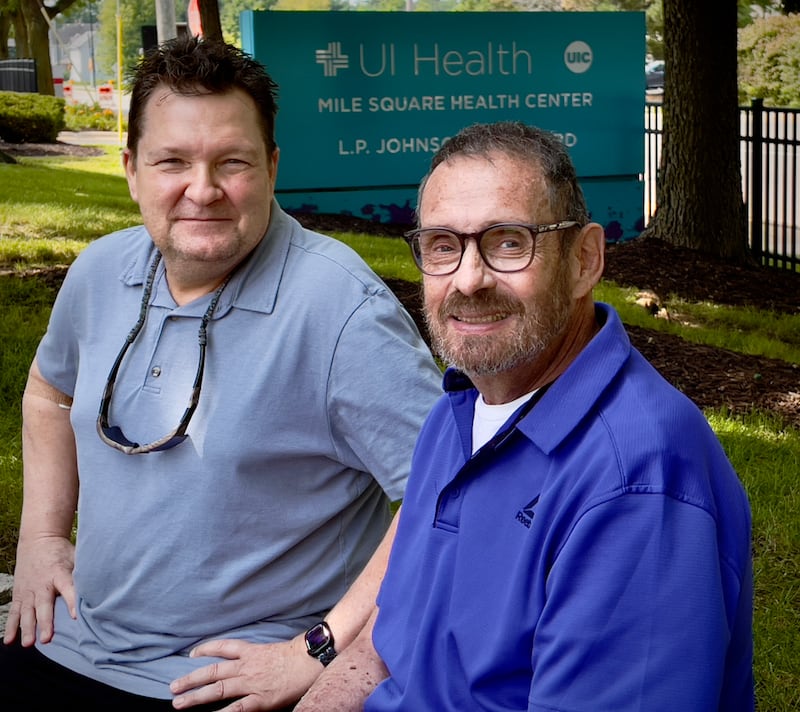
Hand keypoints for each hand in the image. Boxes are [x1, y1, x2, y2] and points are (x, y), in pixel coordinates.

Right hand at [3, 535, 75, 646]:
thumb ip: (84, 573)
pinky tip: (9, 641)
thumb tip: (101, 585)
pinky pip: (14, 612)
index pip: (67, 588)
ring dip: (27, 628)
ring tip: (28, 644)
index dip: (72, 602)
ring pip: (27, 612)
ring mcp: (29, 590)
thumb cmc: (62, 552)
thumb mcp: (76, 557)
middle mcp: (42, 584)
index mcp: (59, 573)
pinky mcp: (19, 594)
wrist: (39, 540)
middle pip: (44, 606)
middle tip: (46, 639)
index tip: (76, 617)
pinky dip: (11, 626)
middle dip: (45, 623)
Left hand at [170, 635, 320, 710]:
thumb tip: (243, 665)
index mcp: (251, 652)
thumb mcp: (271, 651)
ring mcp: (251, 683)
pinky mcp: (260, 699)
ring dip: (196, 696)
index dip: (205, 649)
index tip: (191, 654)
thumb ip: (256, 658)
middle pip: (213, 671)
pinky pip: (237, 709)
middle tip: (173, 687)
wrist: (311, 659)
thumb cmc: (296, 655)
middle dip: (191, 679)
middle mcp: (246, 666)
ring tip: (179, 703)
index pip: (223, 648)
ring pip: (218, 689)